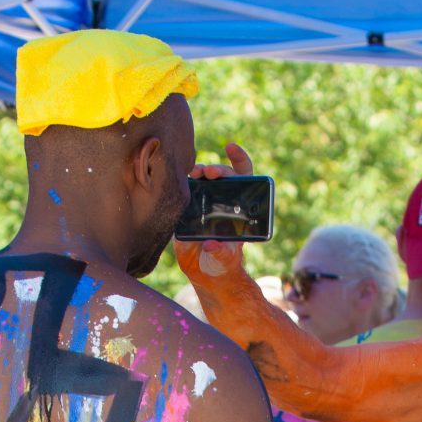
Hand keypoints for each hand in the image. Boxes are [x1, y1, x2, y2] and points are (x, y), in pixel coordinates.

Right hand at [174, 144, 254, 285]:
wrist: (206, 272)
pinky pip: (185, 190)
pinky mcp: (189, 209)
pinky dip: (182, 182)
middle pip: (222, 176)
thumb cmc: (221, 264)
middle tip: (208, 172)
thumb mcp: (224, 260)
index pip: (243, 177)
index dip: (239, 159)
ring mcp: (205, 202)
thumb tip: (211, 245)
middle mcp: (223, 201)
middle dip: (217, 169)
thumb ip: (220, 253)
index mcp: (238, 208)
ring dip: (198, 172)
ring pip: (203, 179)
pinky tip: (178, 179)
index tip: (231, 148)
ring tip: (193, 174)